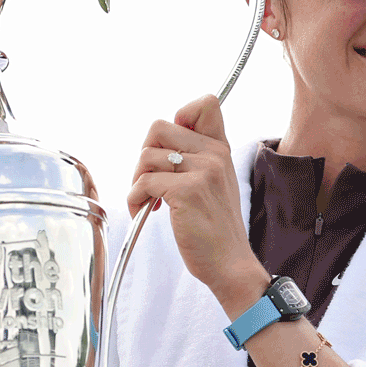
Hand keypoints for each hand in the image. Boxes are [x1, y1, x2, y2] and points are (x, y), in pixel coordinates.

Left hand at [126, 96, 268, 315]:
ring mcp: (202, 171)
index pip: (205, 103)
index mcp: (221, 149)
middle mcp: (214, 154)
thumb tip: (158, 144)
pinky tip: (145, 212)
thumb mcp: (216, 184)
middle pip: (159, 127)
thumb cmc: (216, 229)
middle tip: (150, 181)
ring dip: (137, 181)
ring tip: (148, 201)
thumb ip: (197, 158)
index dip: (179, 117)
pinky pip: (144, 182)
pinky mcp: (186, 191)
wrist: (230, 263)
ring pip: (146, 156)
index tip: (172, 148)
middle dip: (145, 155)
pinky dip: (135, 199)